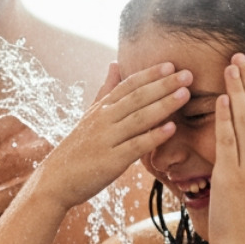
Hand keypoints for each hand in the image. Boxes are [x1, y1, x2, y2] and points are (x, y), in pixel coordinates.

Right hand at [0, 107, 50, 243]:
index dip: (15, 122)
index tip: (35, 116)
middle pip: (11, 158)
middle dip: (38, 146)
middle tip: (60, 138)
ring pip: (20, 187)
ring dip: (42, 174)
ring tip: (61, 164)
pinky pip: (18, 216)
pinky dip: (34, 204)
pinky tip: (50, 195)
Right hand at [32, 62, 188, 211]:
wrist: (56, 180)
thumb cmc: (78, 148)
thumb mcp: (90, 115)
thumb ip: (106, 90)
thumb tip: (114, 63)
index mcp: (101, 108)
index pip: (128, 85)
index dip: (149, 74)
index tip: (170, 64)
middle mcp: (104, 119)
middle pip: (137, 98)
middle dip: (163, 85)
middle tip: (188, 74)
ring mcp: (107, 139)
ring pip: (138, 118)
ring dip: (163, 105)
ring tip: (185, 94)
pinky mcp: (111, 161)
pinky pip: (135, 146)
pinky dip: (153, 137)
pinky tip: (171, 129)